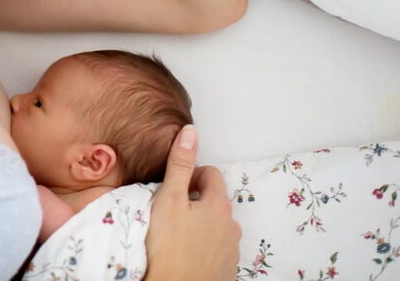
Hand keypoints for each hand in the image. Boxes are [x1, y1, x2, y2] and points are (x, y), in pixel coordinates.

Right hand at [145, 126, 240, 280]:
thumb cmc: (168, 246)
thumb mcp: (168, 198)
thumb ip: (180, 164)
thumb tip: (190, 131)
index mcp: (219, 205)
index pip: (210, 173)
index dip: (188, 177)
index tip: (172, 191)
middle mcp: (231, 225)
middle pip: (213, 200)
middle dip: (194, 201)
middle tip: (169, 213)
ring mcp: (231, 250)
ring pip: (215, 225)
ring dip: (199, 224)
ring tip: (176, 235)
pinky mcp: (227, 269)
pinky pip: (216, 247)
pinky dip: (202, 246)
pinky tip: (185, 253)